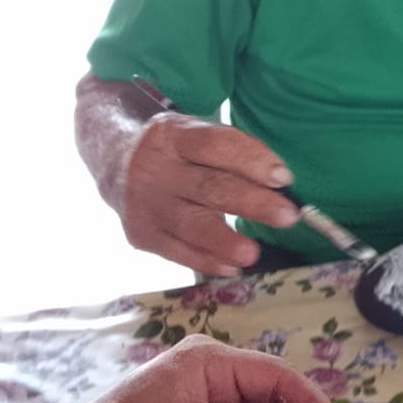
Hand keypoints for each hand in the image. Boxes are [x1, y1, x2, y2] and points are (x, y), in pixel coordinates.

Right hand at [121, 114, 299, 274]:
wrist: (115, 162)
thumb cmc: (177, 150)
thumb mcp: (196, 135)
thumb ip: (233, 153)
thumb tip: (280, 185)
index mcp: (174, 135)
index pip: (215, 144)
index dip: (250, 160)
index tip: (283, 178)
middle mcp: (156, 169)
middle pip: (208, 187)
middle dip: (252, 202)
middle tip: (287, 216)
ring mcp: (146, 204)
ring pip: (190, 225)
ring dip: (224, 241)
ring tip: (252, 253)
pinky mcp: (141, 234)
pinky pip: (176, 252)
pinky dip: (205, 261)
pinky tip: (231, 267)